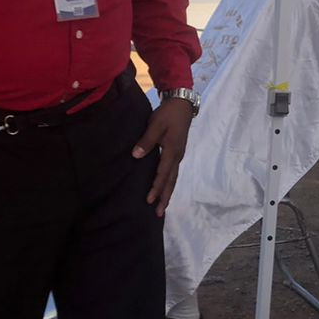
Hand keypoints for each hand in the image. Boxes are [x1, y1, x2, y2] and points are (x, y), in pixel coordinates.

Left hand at [133, 97, 193, 215]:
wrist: (182, 104)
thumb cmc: (168, 113)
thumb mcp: (156, 124)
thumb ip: (146, 140)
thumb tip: (136, 155)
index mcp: (172, 151)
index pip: (163, 174)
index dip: (156, 187)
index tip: (149, 200)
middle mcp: (177, 156)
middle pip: (171, 181)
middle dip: (165, 198)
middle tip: (159, 213)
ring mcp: (178, 155)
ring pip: (173, 178)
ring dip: (167, 193)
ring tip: (162, 207)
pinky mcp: (176, 153)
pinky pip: (172, 173)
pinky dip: (168, 183)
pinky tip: (164, 188)